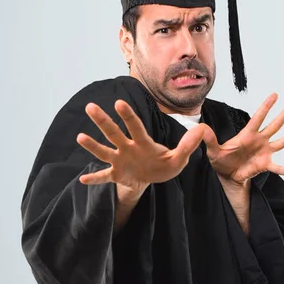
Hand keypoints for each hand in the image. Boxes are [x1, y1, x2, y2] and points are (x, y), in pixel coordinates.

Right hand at [76, 100, 205, 193]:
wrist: (152, 178)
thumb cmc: (163, 164)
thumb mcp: (179, 158)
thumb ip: (188, 145)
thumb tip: (203, 129)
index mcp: (143, 142)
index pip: (136, 127)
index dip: (128, 116)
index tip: (119, 102)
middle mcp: (128, 148)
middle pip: (114, 133)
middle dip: (103, 121)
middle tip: (90, 107)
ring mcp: (120, 161)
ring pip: (104, 152)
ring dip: (93, 145)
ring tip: (80, 137)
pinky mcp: (116, 175)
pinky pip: (104, 177)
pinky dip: (94, 179)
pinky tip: (82, 181)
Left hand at [201, 93, 283, 184]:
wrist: (226, 175)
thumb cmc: (221, 159)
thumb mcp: (213, 149)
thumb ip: (209, 139)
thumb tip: (200, 128)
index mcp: (247, 134)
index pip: (258, 118)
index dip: (266, 107)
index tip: (275, 95)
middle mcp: (259, 140)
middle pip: (274, 125)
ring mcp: (264, 152)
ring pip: (281, 141)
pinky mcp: (265, 164)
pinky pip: (278, 167)